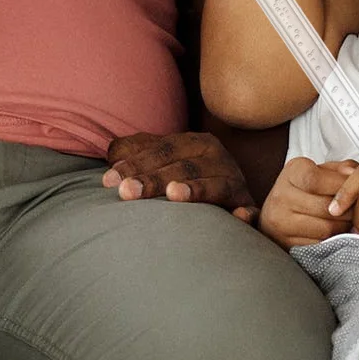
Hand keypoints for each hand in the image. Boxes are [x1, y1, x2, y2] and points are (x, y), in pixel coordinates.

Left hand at [102, 131, 256, 220]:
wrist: (229, 194)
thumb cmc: (184, 176)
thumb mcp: (161, 158)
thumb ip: (134, 151)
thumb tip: (112, 156)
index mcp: (196, 143)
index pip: (161, 150)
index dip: (134, 164)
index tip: (108, 181)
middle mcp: (219, 158)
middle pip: (184, 167)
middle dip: (153, 179)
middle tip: (126, 192)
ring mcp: (235, 182)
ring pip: (215, 185)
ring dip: (197, 189)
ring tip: (173, 195)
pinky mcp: (247, 206)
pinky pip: (250, 211)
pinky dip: (245, 214)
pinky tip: (238, 216)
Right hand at [259, 156, 354, 247]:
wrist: (283, 211)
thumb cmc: (309, 188)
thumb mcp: (325, 171)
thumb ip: (343, 169)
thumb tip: (355, 173)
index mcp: (292, 172)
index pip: (316, 179)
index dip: (341, 186)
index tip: (355, 191)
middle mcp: (281, 196)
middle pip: (325, 207)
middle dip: (349, 210)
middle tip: (358, 210)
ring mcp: (281, 222)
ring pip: (326, 228)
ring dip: (344, 226)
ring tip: (348, 221)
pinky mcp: (288, 243)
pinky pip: (321, 244)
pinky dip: (335, 240)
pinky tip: (337, 232)